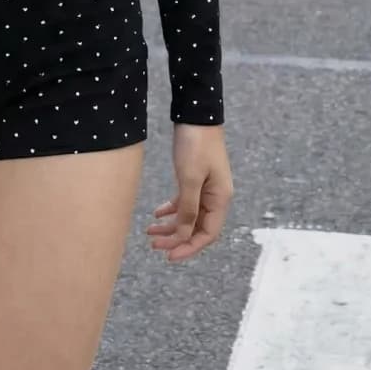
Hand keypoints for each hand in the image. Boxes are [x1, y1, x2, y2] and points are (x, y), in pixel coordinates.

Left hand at [147, 123, 232, 262]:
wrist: (196, 113)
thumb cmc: (196, 144)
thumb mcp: (190, 178)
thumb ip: (188, 209)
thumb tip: (183, 236)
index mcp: (220, 199)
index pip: (207, 234)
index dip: (189, 247)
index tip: (168, 255)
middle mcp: (216, 197)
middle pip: (197, 228)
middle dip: (176, 238)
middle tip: (154, 245)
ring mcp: (206, 187)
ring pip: (189, 216)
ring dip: (171, 225)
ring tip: (149, 231)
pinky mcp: (196, 178)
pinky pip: (185, 202)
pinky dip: (171, 209)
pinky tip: (157, 214)